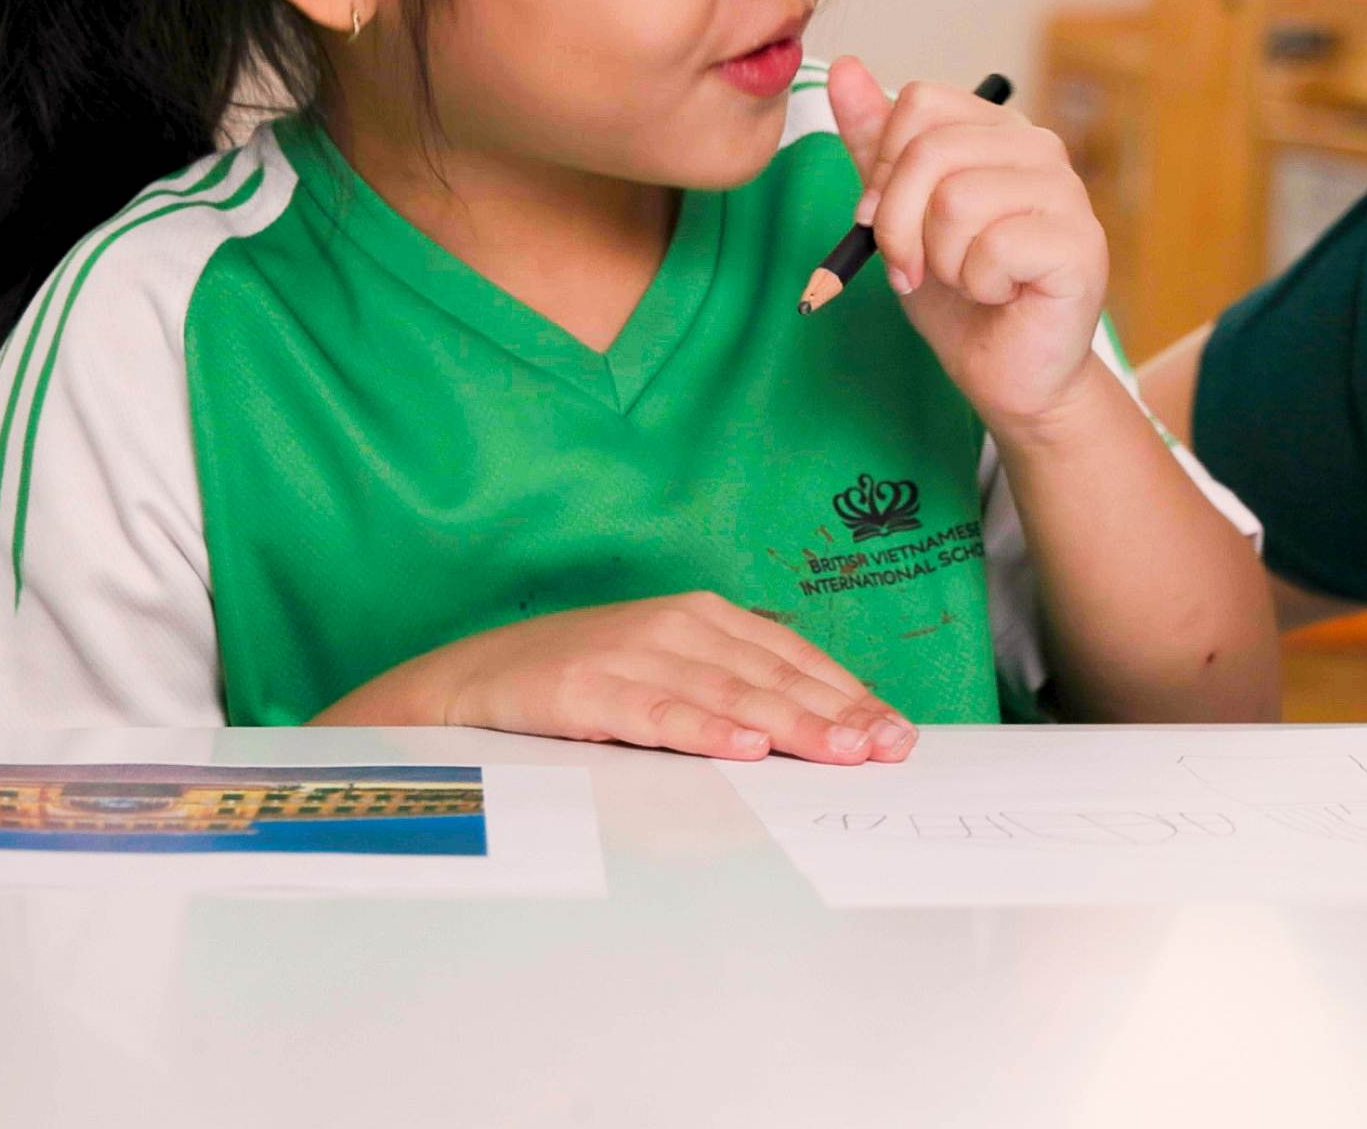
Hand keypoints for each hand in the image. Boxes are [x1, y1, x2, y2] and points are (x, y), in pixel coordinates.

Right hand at [321, 590, 914, 763]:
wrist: (470, 679)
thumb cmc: (580, 679)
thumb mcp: (664, 665)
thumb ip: (731, 681)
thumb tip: (815, 714)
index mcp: (702, 615)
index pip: (793, 658)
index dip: (849, 694)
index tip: (896, 731)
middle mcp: (675, 624)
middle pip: (772, 676)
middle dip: (838, 715)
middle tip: (888, 749)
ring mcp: (632, 653)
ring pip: (728, 694)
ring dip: (792, 725)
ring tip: (842, 750)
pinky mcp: (589, 688)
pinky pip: (658, 712)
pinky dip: (705, 730)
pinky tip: (745, 748)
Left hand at [825, 57, 1106, 428]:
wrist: (1008, 374)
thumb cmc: (959, 297)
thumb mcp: (900, 215)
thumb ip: (874, 145)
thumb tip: (844, 68)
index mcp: (996, 130)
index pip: (918, 103)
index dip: (883, 168)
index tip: (883, 221)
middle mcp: (1038, 148)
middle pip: (929, 151)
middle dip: (898, 225)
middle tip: (913, 268)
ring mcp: (1066, 193)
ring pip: (956, 201)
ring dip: (941, 261)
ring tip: (965, 280)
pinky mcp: (1080, 243)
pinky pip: (992, 247)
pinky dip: (977, 285)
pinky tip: (1001, 294)